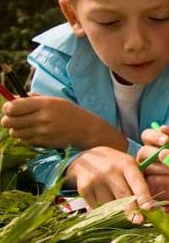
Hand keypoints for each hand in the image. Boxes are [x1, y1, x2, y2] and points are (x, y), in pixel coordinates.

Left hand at [1, 94, 124, 148]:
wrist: (86, 130)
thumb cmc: (70, 113)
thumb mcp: (54, 100)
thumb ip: (33, 99)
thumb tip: (12, 99)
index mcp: (44, 104)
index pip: (12, 107)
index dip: (7, 108)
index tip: (10, 108)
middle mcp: (42, 118)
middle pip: (8, 121)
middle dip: (8, 119)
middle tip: (15, 118)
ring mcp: (42, 132)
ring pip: (14, 133)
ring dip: (16, 129)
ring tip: (27, 126)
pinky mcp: (43, 143)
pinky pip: (24, 141)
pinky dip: (25, 137)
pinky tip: (35, 133)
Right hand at [67, 146, 152, 222]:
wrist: (88, 157)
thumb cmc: (116, 165)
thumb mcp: (129, 166)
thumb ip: (139, 182)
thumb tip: (149, 207)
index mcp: (127, 164)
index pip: (137, 182)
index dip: (143, 196)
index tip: (149, 209)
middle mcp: (110, 171)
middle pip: (123, 196)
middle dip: (132, 212)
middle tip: (139, 221)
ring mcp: (95, 180)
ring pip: (110, 205)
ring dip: (117, 214)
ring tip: (123, 214)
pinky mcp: (83, 189)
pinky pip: (96, 208)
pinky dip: (103, 212)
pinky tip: (106, 209)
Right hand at [137, 125, 168, 200]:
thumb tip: (163, 127)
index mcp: (154, 144)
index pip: (147, 135)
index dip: (155, 136)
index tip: (167, 140)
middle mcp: (146, 156)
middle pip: (143, 151)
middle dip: (157, 152)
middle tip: (168, 155)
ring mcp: (144, 171)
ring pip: (149, 166)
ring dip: (165, 167)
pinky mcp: (147, 185)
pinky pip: (152, 180)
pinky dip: (165, 179)